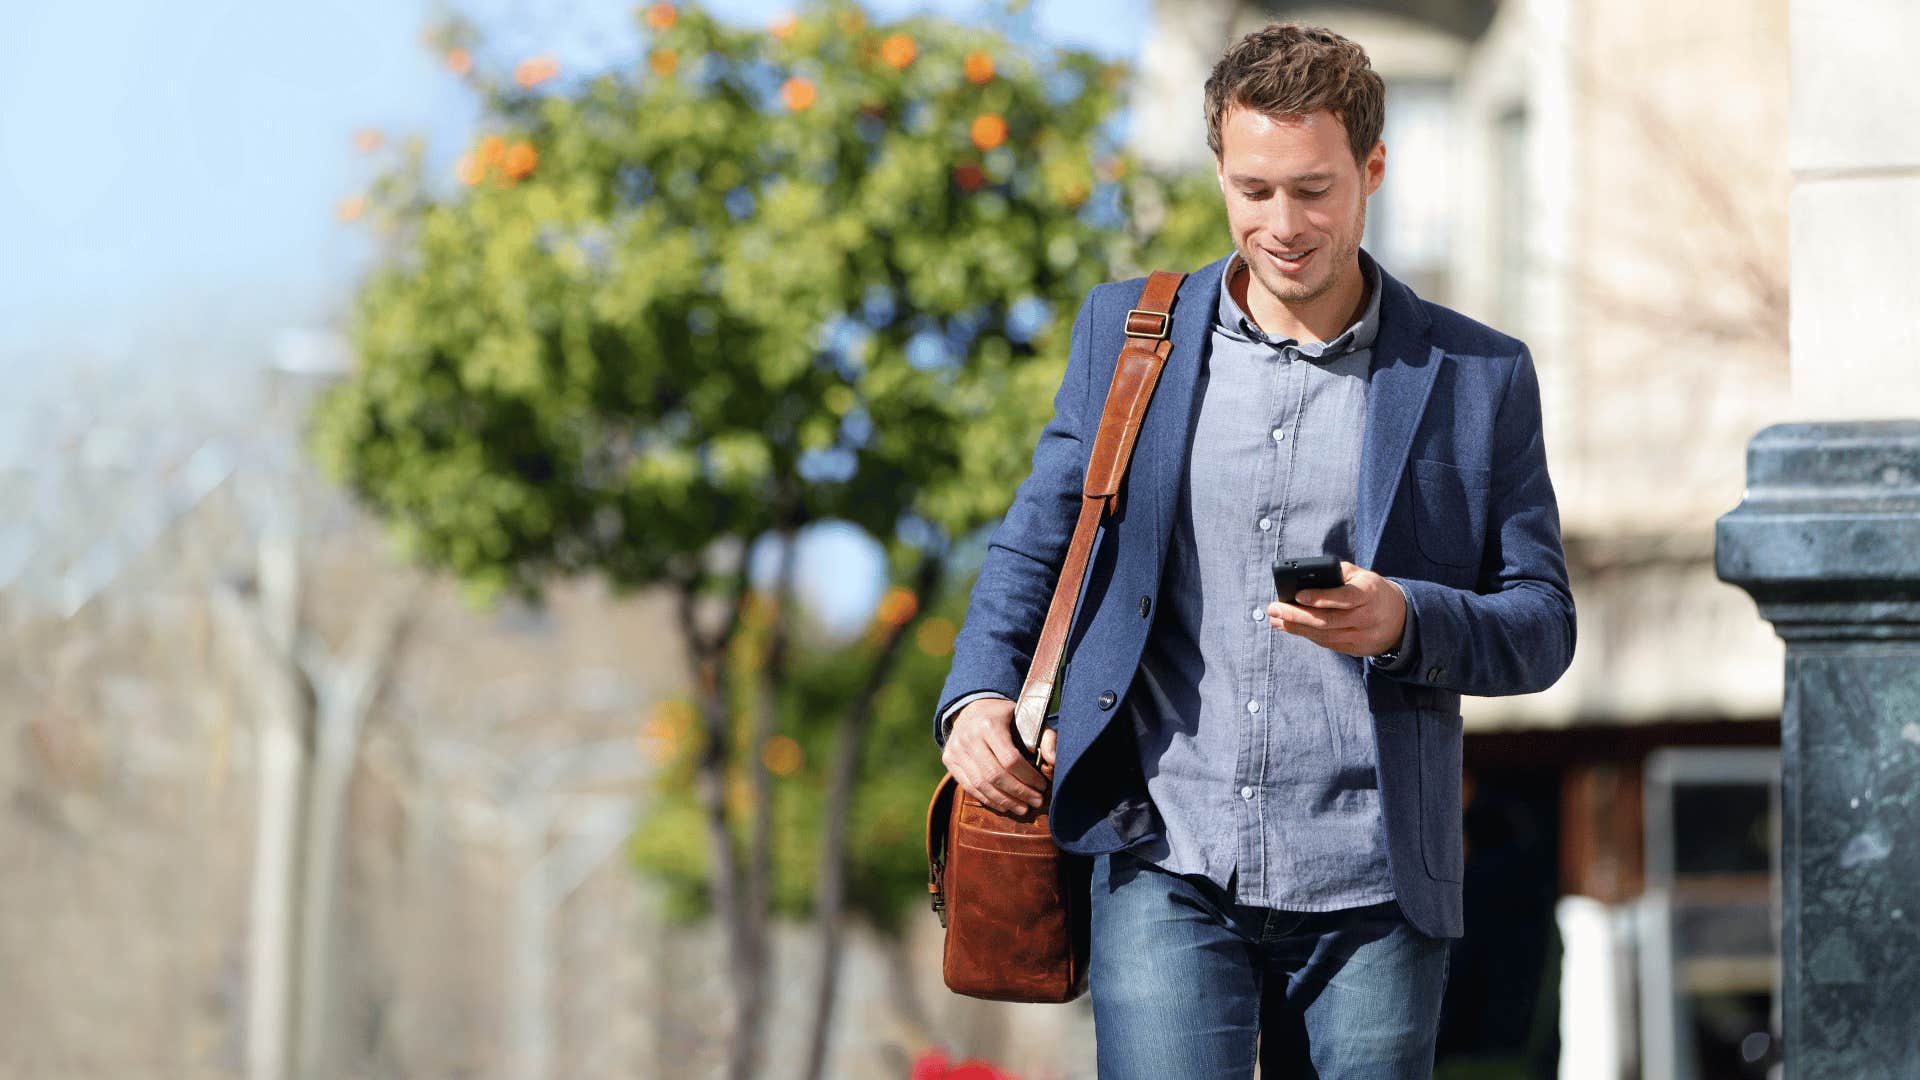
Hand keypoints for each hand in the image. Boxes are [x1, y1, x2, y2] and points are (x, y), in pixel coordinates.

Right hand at [941, 697, 1051, 818]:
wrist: (972, 707)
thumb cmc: (1006, 717)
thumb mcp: (1028, 719)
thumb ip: (1046, 738)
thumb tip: (1054, 761)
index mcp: (989, 724)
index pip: (1010, 759)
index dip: (1028, 777)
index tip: (1042, 786)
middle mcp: (969, 737)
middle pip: (995, 775)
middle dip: (1018, 793)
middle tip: (1036, 802)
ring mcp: (956, 749)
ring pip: (981, 784)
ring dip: (1004, 801)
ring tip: (1023, 808)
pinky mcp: (949, 759)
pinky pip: (969, 786)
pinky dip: (988, 799)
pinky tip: (1004, 806)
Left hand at [1267, 561, 1406, 657]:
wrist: (1401, 619)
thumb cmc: (1372, 591)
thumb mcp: (1362, 576)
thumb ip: (1336, 573)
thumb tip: (1304, 578)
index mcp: (1369, 594)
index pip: (1344, 597)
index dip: (1321, 598)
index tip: (1298, 595)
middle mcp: (1366, 617)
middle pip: (1328, 621)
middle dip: (1297, 615)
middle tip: (1274, 609)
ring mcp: (1362, 637)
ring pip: (1324, 635)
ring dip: (1296, 627)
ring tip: (1276, 619)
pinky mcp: (1356, 649)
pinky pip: (1327, 643)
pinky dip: (1307, 635)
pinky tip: (1291, 627)